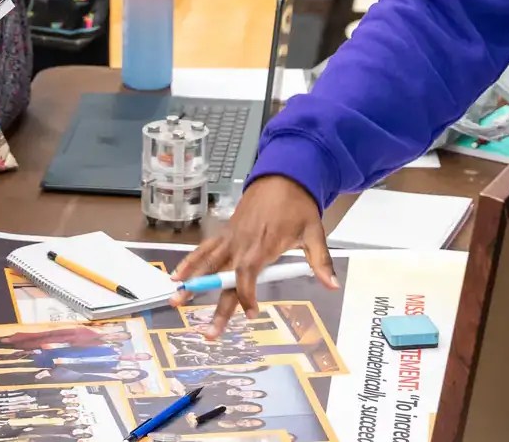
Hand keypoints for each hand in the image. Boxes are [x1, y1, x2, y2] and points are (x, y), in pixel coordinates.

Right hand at [170, 176, 337, 334]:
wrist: (282, 176)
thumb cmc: (298, 206)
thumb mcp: (314, 232)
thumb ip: (320, 261)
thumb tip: (332, 284)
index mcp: (262, 244)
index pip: (247, 273)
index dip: (245, 294)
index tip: (250, 313)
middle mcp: (241, 243)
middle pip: (224, 277)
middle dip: (216, 306)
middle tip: (208, 332)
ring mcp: (230, 237)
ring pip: (207, 262)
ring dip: (192, 282)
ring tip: (176, 301)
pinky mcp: (226, 233)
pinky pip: (205, 249)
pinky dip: (190, 261)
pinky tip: (177, 275)